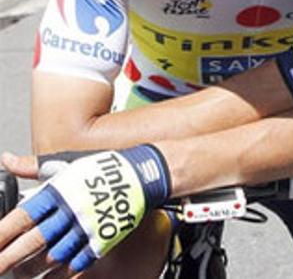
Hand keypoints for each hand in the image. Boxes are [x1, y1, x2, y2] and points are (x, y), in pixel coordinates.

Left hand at [0, 145, 169, 275]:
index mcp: (59, 191)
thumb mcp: (67, 162)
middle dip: (8, 259)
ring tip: (17, 274)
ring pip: (52, 256)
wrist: (144, 174)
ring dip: (31, 269)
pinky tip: (47, 278)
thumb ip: (33, 166)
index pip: (22, 217)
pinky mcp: (103, 240)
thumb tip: (7, 160)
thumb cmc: (104, 168)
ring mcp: (88, 228)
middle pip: (33, 242)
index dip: (2, 234)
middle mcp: (71, 212)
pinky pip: (77, 263)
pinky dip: (59, 274)